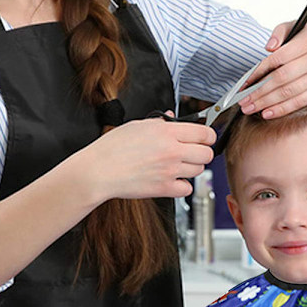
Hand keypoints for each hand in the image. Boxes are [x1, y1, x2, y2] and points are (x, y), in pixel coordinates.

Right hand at [81, 116, 215, 202]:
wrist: (98, 171)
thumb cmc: (112, 149)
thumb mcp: (136, 126)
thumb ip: (159, 122)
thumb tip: (172, 117)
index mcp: (166, 132)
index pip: (204, 133)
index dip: (208, 136)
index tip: (206, 139)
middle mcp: (171, 150)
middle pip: (207, 154)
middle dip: (202, 153)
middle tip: (193, 153)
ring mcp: (170, 171)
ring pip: (199, 171)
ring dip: (191, 169)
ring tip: (177, 166)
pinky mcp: (165, 188)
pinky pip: (187, 189)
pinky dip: (182, 186)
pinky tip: (171, 180)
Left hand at [239, 20, 306, 117]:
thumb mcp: (301, 25)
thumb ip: (281, 31)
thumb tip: (267, 48)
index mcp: (306, 41)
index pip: (277, 59)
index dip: (258, 72)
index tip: (245, 83)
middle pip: (281, 79)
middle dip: (259, 92)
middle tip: (243, 101)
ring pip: (289, 92)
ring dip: (267, 103)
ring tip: (251, 109)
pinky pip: (300, 102)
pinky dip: (283, 109)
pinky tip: (269, 113)